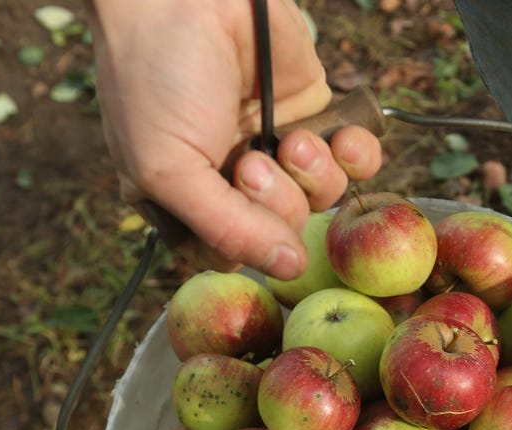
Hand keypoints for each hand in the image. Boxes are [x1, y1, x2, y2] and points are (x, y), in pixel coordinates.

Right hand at [85, 0, 382, 277]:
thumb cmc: (154, 78)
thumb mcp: (169, 169)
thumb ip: (227, 229)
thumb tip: (287, 269)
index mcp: (188, 200)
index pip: (234, 257)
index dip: (245, 246)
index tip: (231, 206)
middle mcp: (234, 181)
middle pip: (283, 234)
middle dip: (275, 203)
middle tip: (250, 161)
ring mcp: (277, 148)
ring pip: (321, 201)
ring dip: (312, 176)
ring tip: (287, 139)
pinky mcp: (315, 114)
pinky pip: (355, 160)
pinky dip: (357, 156)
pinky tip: (341, 139)